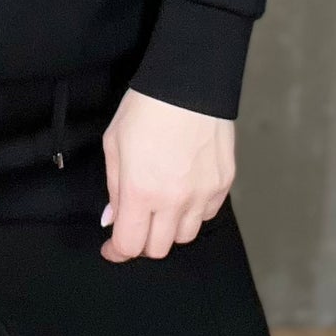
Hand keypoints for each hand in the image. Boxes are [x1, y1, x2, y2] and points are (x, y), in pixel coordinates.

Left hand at [99, 86, 234, 260]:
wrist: (189, 83)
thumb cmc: (145, 108)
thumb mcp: (114, 145)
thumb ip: (114, 188)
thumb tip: (114, 218)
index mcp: (141, 191)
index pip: (130, 245)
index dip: (117, 251)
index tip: (112, 247)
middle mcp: (174, 200)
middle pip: (159, 249)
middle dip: (142, 241)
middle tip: (136, 224)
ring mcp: (203, 194)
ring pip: (186, 236)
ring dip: (170, 229)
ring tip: (162, 207)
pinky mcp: (223, 184)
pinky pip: (207, 214)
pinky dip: (194, 212)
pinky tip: (184, 191)